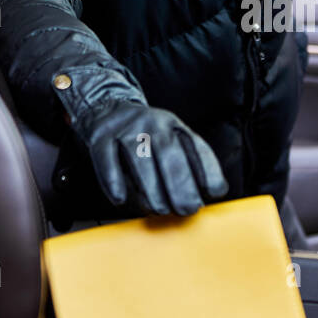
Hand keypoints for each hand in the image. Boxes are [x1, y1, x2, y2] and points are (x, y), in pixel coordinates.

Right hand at [70, 97, 228, 216]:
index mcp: (174, 126)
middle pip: (169, 153)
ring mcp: (126, 128)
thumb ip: (186, 165)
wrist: (107, 108)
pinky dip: (113, 180)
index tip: (215, 192)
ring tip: (159, 210)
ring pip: (140, 158)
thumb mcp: (169, 141)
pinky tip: (120, 198)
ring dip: (151, 189)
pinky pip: (107, 158)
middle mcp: (153, 124)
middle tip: (187, 209)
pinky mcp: (101, 136)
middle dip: (181, 185)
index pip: (196, 146)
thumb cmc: (144, 136)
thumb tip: (204, 197)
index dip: (209, 170)